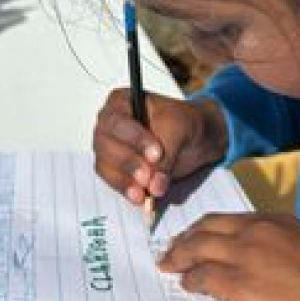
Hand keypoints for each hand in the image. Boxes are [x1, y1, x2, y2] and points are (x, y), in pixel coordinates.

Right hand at [93, 89, 227, 204]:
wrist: (194, 140)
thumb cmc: (183, 123)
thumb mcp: (179, 129)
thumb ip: (167, 153)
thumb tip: (155, 185)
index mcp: (121, 102)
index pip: (118, 121)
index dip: (135, 138)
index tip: (157, 153)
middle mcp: (109, 124)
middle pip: (106, 145)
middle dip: (128, 162)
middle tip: (148, 176)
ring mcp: (110, 147)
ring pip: (105, 165)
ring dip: (124, 180)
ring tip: (144, 193)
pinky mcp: (116, 169)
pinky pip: (113, 180)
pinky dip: (126, 189)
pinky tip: (140, 198)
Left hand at [158, 213, 299, 300]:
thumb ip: (281, 250)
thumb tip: (259, 264)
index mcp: (280, 223)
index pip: (232, 219)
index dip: (210, 228)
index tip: (199, 235)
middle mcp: (259, 232)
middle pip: (209, 227)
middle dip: (187, 237)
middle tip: (174, 247)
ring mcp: (246, 255)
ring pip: (198, 248)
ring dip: (179, 256)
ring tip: (170, 263)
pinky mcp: (237, 283)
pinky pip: (201, 276)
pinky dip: (189, 279)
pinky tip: (186, 284)